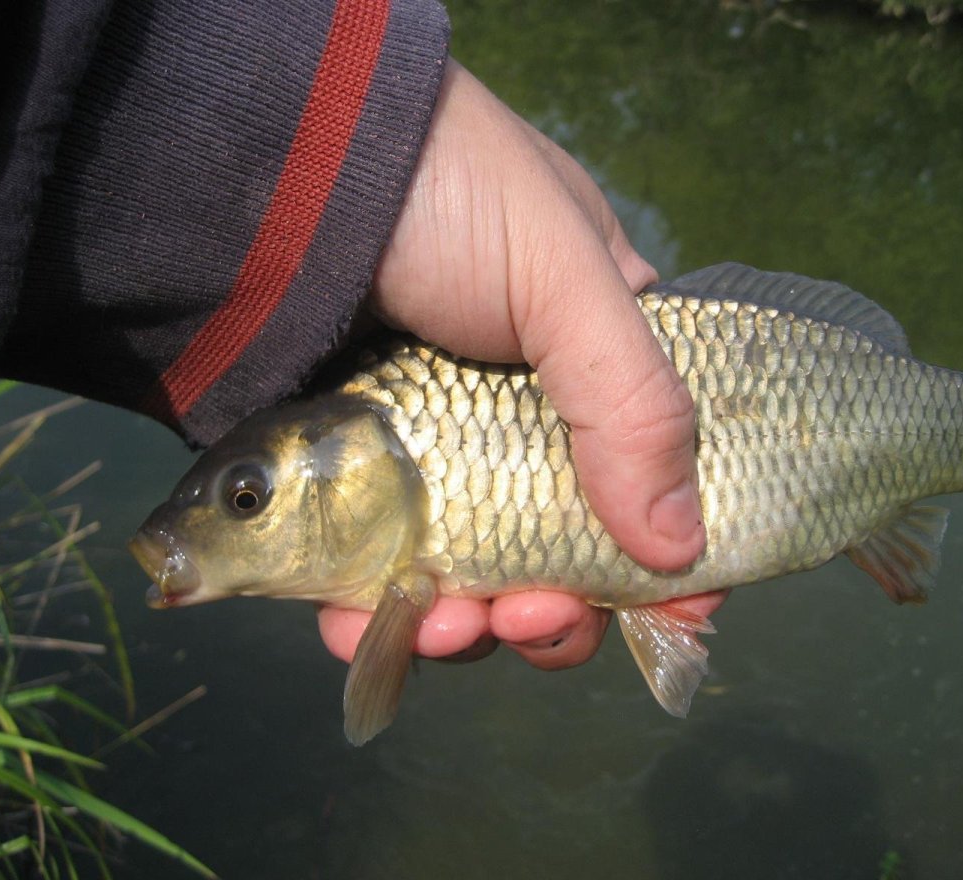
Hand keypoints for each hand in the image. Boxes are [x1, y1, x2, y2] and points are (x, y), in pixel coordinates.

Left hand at [319, 59, 724, 669]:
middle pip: (562, 551)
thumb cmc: (444, 192)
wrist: (279, 166)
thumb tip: (683, 550)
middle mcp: (516, 422)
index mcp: (594, 362)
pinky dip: (381, 623)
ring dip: (474, 628)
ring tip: (448, 628)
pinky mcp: (350, 487)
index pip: (658, 473)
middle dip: (560, 609)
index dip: (675, 549)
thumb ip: (633, 403)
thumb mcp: (561, 274)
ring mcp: (429, 460)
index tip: (680, 609)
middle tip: (538, 619)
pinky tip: (373, 629)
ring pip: (472, 580)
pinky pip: (377, 579)